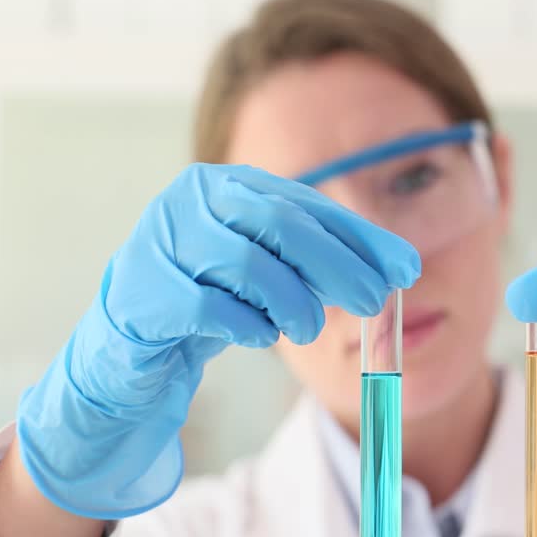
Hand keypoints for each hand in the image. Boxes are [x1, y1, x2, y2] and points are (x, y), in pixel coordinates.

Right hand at [18, 163, 419, 518]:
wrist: (131, 352)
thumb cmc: (213, 302)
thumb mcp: (277, 276)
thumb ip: (331, 264)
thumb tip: (405, 267)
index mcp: (227, 184)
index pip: (306, 203)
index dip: (358, 236)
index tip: (405, 269)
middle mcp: (190, 201)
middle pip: (280, 223)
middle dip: (338, 265)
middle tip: (373, 301)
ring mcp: (158, 243)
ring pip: (245, 262)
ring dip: (291, 301)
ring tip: (307, 328)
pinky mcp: (139, 293)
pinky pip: (206, 306)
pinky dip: (245, 325)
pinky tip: (260, 337)